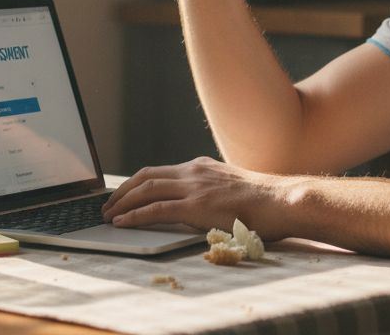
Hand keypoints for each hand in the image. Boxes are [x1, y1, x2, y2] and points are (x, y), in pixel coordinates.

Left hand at [102, 157, 295, 240]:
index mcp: (202, 167)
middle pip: (146, 176)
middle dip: (122, 190)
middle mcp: (194, 172)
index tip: (124, 194)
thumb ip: (213, 191)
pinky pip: (156, 209)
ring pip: (146, 189)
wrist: (281, 201)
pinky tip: (122, 222)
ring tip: (108, 215)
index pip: (160, 171)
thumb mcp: (233, 188)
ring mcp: (194, 187)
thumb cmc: (265, 202)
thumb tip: (204, 206)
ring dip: (122, 202)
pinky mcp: (196, 206)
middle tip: (107, 204)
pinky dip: (135, 215)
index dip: (137, 182)